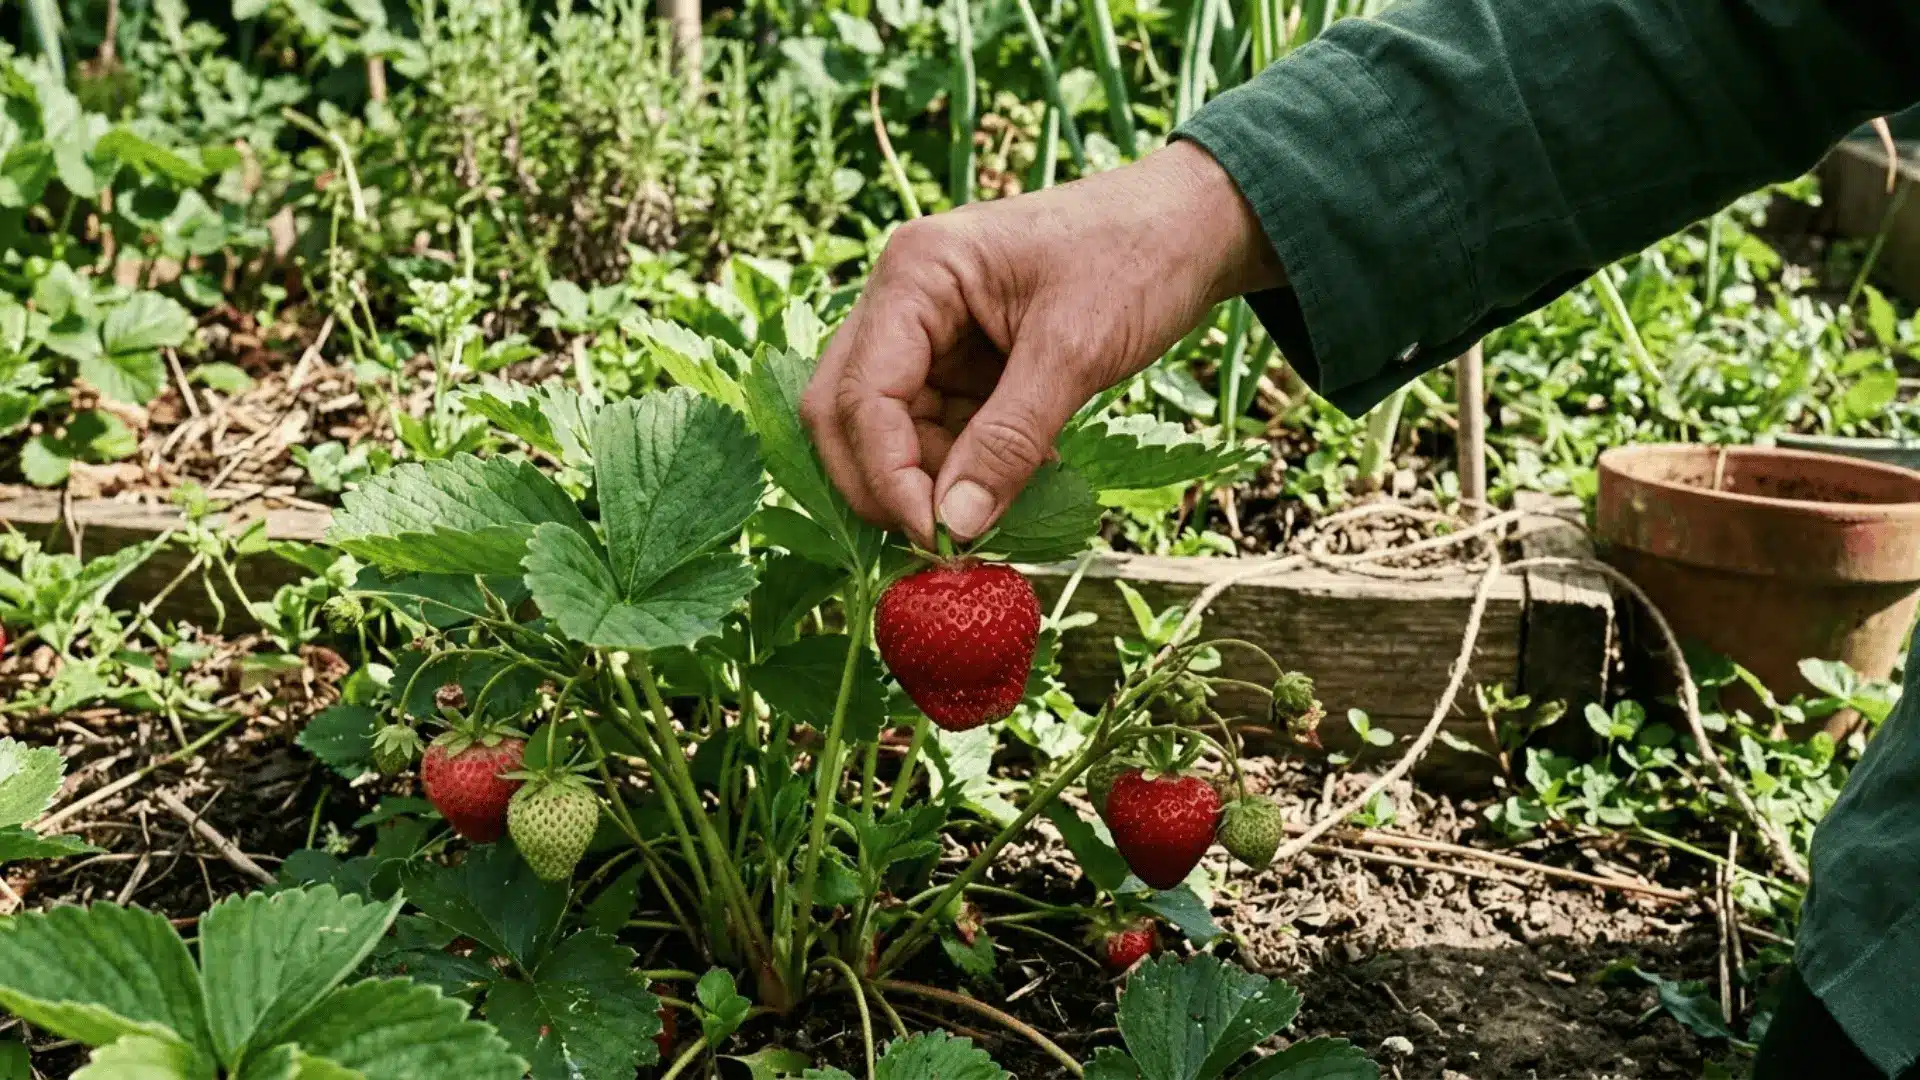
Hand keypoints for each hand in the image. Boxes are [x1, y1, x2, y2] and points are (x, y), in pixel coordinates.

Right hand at [801, 140, 1283, 547]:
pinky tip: (1014, 481)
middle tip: (943, 542)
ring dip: (930, 480)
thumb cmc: (1138, 258)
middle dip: (886, 483)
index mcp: (917, 273)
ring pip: (889, 429)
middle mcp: (904, 297)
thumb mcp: (1074, 353)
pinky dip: (962, 465)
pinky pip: (936, 426)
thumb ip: (1007, 442)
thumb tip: (953, 527)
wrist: (1194, 223)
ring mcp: (928, 328)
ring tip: (998, 510)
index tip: (935, 537)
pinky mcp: (959, 355)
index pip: (860, 395)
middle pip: (847, 412)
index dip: (886, 476)